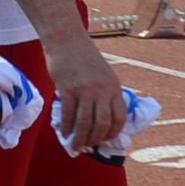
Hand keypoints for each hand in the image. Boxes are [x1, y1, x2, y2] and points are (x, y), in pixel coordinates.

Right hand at [47, 38, 127, 152]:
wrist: (67, 39)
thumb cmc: (84, 57)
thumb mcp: (104, 74)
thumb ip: (105, 94)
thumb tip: (101, 120)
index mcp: (114, 87)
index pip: (120, 117)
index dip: (113, 132)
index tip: (106, 139)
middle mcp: (102, 90)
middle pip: (102, 124)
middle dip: (95, 139)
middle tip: (89, 146)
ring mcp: (84, 90)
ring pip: (85, 123)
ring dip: (80, 138)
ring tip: (76, 146)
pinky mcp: (67, 89)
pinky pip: (68, 115)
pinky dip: (66, 127)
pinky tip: (64, 133)